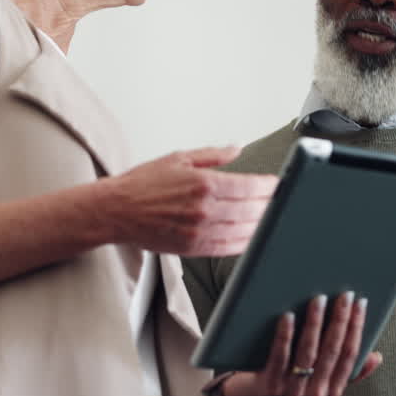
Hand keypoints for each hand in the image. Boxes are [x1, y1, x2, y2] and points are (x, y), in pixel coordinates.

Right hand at [103, 146, 277, 256]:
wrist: (117, 211)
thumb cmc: (143, 184)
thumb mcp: (179, 158)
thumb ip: (213, 155)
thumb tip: (237, 148)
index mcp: (203, 184)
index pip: (248, 186)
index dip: (268, 186)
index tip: (277, 183)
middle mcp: (204, 209)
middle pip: (251, 209)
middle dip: (269, 204)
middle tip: (279, 199)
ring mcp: (200, 231)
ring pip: (244, 231)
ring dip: (261, 224)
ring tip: (270, 216)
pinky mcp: (194, 248)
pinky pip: (228, 247)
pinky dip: (245, 242)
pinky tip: (252, 235)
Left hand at [224, 292, 381, 395]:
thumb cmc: (292, 391)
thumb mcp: (324, 386)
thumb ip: (349, 373)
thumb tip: (375, 356)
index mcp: (332, 389)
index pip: (350, 354)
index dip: (357, 327)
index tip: (360, 303)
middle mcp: (316, 392)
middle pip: (332, 350)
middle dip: (340, 319)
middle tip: (344, 294)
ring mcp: (293, 390)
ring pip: (309, 351)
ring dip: (315, 323)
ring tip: (319, 299)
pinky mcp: (270, 386)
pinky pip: (279, 358)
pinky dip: (285, 336)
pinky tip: (287, 316)